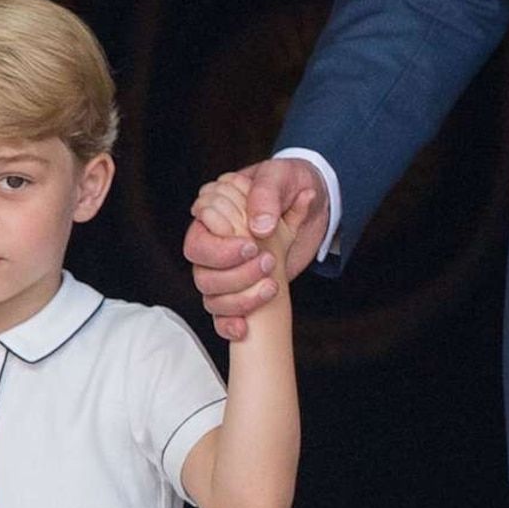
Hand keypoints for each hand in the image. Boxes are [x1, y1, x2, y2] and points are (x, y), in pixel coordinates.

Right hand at [184, 159, 324, 344]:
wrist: (311, 196)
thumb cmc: (288, 183)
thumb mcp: (281, 178)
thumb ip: (266, 196)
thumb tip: (259, 227)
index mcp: (213, 221)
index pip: (197, 245)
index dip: (222, 251)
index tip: (253, 246)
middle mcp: (216, 250)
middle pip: (203, 276)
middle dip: (236, 276)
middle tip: (269, 262)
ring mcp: (229, 273)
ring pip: (213, 299)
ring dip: (240, 300)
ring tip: (273, 286)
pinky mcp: (244, 290)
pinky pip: (223, 317)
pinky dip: (230, 326)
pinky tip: (244, 329)